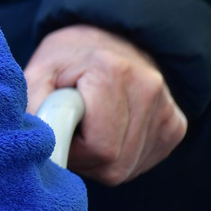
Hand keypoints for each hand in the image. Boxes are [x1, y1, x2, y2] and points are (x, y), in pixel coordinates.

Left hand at [24, 25, 186, 184]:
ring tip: (88, 128)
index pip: (98, 147)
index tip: (58, 127)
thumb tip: (43, 148)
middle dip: (84, 158)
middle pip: (115, 163)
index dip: (70, 148)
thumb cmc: (65, 62)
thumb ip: (35, 110)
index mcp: (112, 70)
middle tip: (69, 130)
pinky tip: (109, 132)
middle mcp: (148, 88)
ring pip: (128, 168)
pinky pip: (141, 164)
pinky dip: (119, 158)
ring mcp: (167, 109)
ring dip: (100, 160)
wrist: (104, 41)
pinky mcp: (176, 126)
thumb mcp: (36, 76)